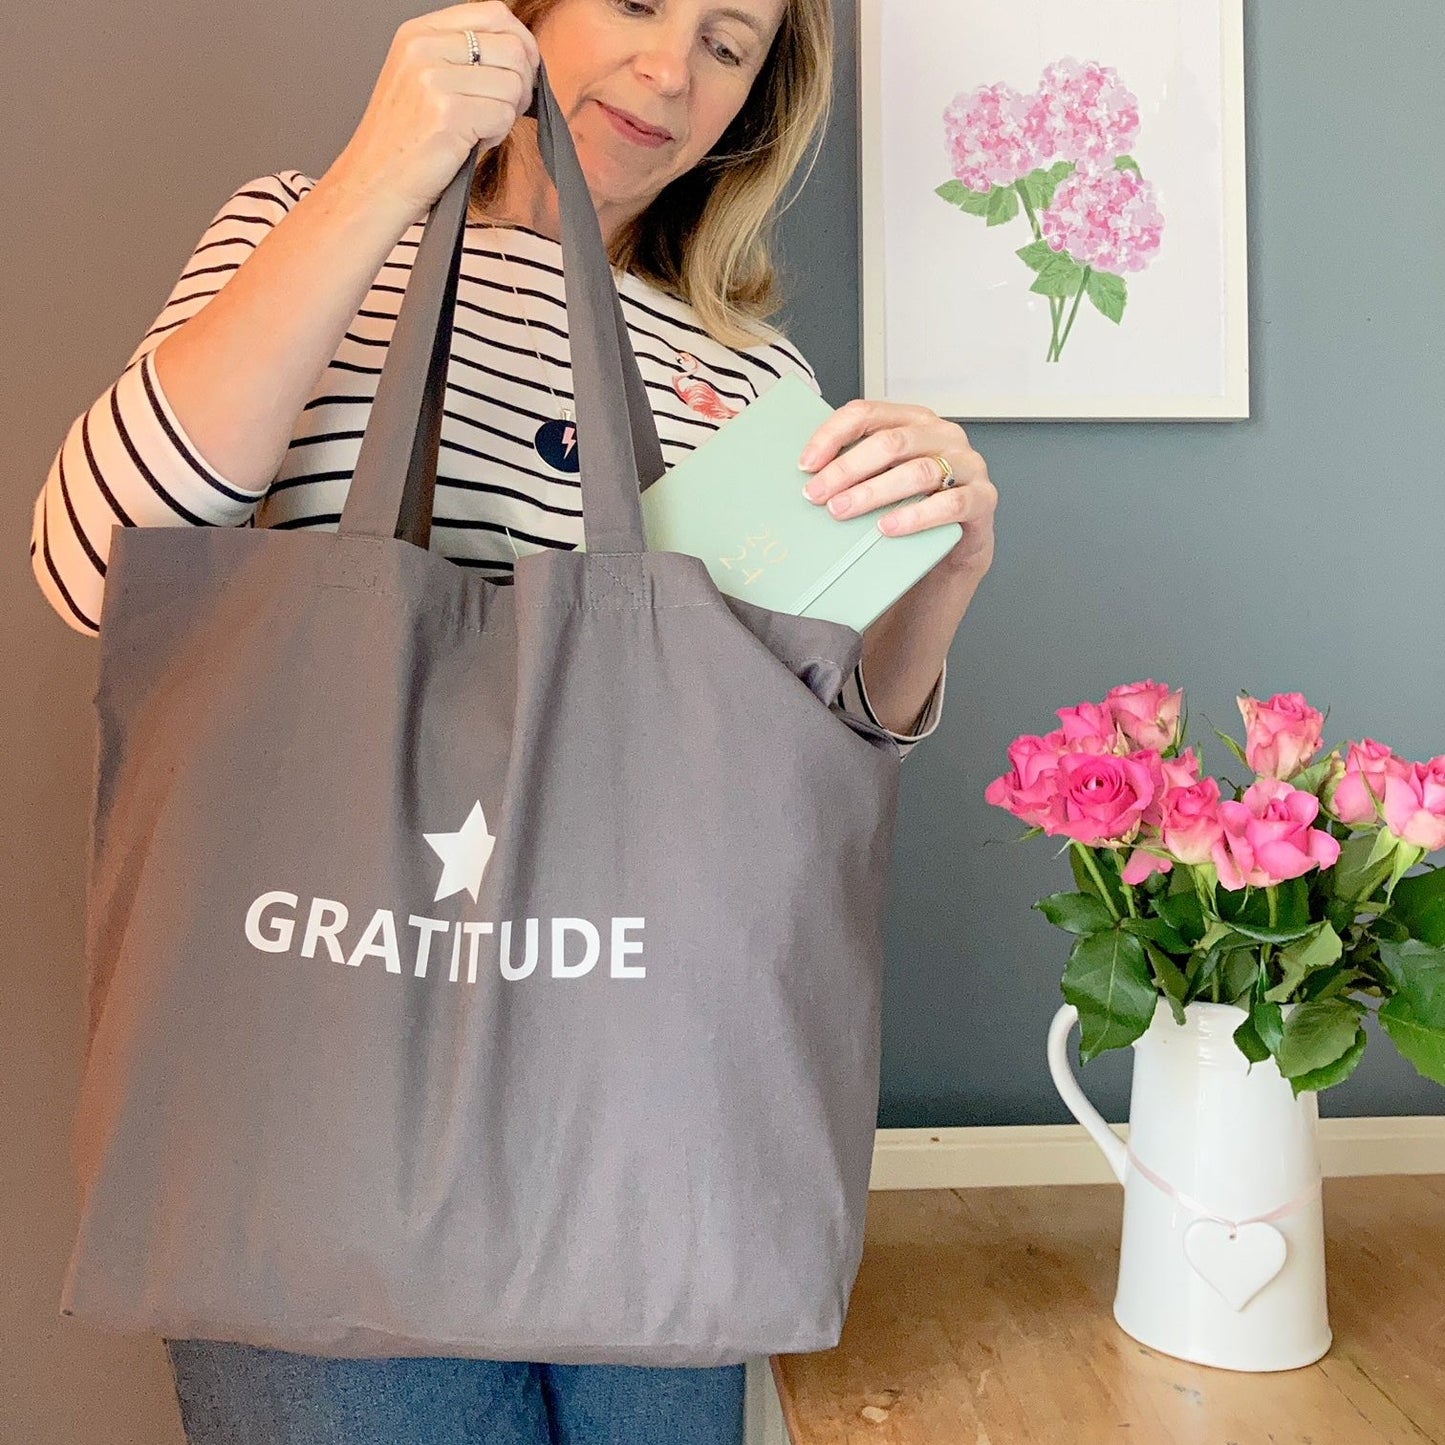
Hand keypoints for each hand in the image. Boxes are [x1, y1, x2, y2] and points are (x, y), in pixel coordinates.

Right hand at [325, 1, 540, 227]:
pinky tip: (471, 144)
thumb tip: (521, 53)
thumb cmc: (403, 143)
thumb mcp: (423, 80)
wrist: (373, 184)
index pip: (493, 13)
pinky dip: (497, 136)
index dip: (521, 42)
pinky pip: (504, 115)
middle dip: (521, 83)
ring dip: (507, 113)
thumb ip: (462, 57)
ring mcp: (433, 79)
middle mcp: (423, 48)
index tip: (524, 69)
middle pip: (512, 47)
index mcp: (418, 33)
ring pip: (513, 83)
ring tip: (478, 130)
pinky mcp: (448, 113)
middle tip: (502, 109)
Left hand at [799, 400, 995, 579]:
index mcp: (913, 421)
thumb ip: (857, 469)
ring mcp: (967, 465)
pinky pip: (951, 504)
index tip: (806, 464)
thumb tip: (807, 476)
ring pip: (918, 471)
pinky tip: (888, 528)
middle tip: (817, 494)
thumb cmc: (913, 508)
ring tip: (843, 510)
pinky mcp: (983, 498)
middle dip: (847, 469)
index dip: (832, 436)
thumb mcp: (882, 480)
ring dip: (874, 492)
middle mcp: (942, 435)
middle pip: (890, 442)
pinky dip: (916, 516)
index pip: (866, 413)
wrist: (955, 548)